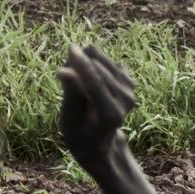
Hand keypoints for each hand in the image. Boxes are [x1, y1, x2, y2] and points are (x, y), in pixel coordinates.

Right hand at [58, 44, 138, 181]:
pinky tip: (88, 82)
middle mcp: (126, 101)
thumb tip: (64, 70)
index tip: (69, 48)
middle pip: (98, 66)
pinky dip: (92, 64)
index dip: (81, 65)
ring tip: (75, 82)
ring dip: (83, 63)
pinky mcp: (129, 81)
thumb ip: (70, 95)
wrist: (100, 145)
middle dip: (77, 66)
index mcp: (111, 115)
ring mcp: (130, 90)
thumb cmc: (80, 135)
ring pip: (101, 58)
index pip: (96, 83)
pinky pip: (105, 59)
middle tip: (65, 81)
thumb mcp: (69, 120)